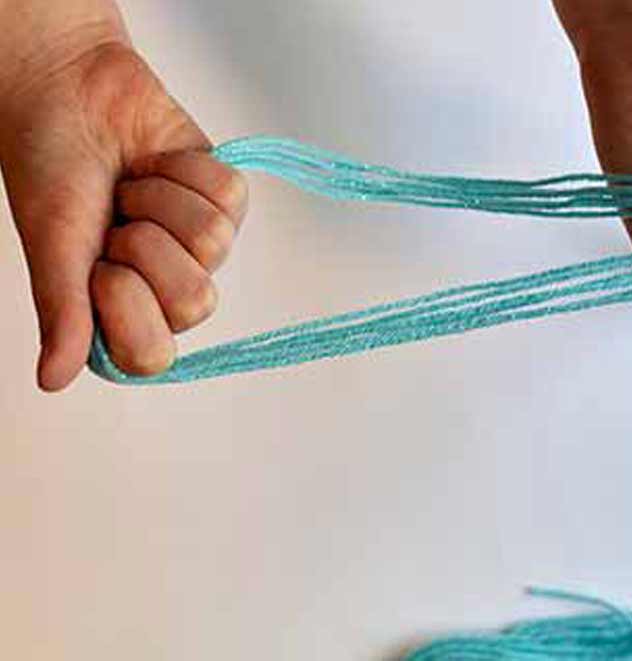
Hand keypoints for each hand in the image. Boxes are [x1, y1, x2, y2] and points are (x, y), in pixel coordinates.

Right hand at [0, 8, 246, 390]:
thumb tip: (54, 379)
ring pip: (213, 244)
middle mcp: (166, 285)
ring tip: (133, 185)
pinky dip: (185, 169)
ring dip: (160, 201)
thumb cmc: (52, 168)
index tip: (98, 266)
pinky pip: (229, 197)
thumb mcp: (50, 244)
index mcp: (120, 309)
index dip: (127, 306)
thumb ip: (62, 310)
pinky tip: (159, 162)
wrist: (71, 91)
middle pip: (196, 304)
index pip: (152, 355)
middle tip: (117, 220)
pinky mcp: (227, 200)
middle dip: (145, 246)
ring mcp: (202, 245)